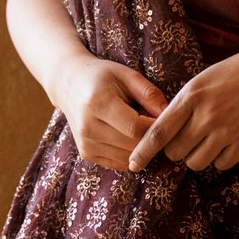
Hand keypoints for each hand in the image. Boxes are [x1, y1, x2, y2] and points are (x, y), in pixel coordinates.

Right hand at [50, 52, 169, 172]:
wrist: (69, 84)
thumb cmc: (102, 77)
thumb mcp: (127, 75)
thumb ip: (149, 94)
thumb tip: (169, 115)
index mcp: (98, 103)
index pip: (135, 128)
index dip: (155, 127)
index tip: (165, 118)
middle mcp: (88, 127)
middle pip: (132, 145)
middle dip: (150, 137)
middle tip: (155, 123)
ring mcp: (85, 144)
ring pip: (128, 157)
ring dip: (141, 146)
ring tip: (139, 126)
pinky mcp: (87, 154)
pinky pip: (120, 163)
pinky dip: (130, 153)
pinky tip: (128, 135)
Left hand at [127, 42, 238, 172]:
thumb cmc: (236, 73)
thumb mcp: (203, 80)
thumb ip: (184, 104)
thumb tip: (164, 134)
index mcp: (191, 96)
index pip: (159, 132)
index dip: (143, 152)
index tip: (133, 165)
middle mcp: (206, 115)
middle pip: (176, 153)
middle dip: (178, 151)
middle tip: (188, 139)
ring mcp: (226, 130)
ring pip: (197, 163)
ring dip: (199, 157)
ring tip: (209, 140)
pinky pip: (221, 165)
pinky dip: (221, 159)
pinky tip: (228, 142)